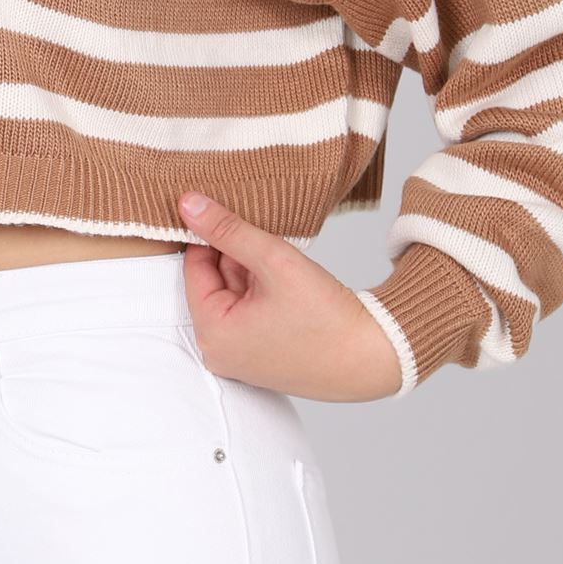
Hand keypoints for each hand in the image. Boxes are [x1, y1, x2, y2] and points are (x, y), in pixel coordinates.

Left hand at [177, 191, 403, 401]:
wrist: (374, 357)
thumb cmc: (327, 318)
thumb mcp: (274, 261)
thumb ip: (228, 229)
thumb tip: (188, 204)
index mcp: (212, 334)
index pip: (194, 267)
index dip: (211, 234)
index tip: (229, 211)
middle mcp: (218, 352)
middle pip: (214, 283)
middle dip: (236, 256)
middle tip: (266, 236)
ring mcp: (239, 358)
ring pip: (234, 296)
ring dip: (253, 273)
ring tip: (283, 264)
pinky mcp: (260, 358)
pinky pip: (249, 314)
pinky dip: (263, 293)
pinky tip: (287, 283)